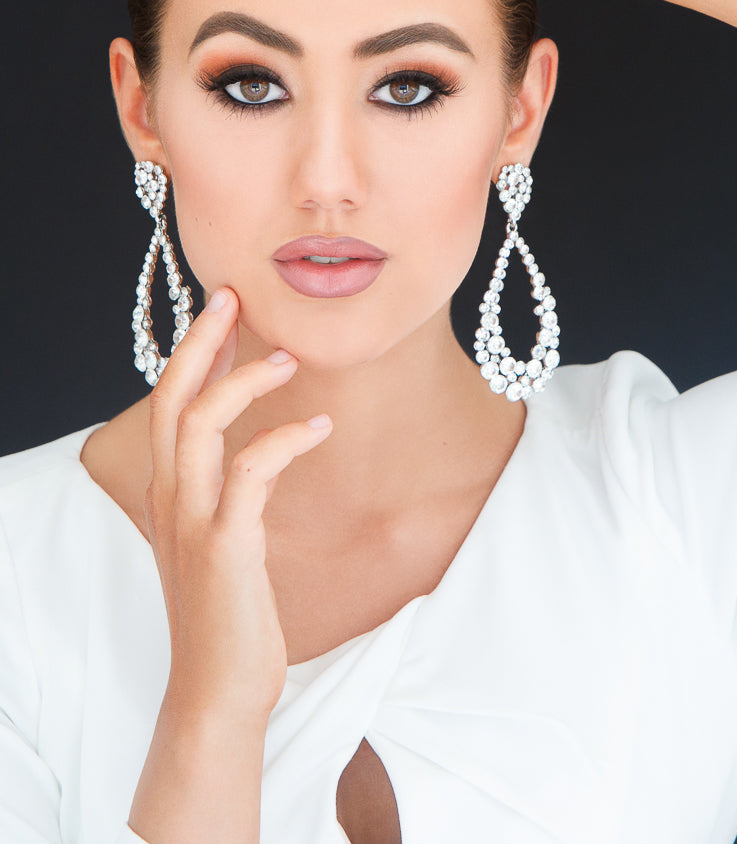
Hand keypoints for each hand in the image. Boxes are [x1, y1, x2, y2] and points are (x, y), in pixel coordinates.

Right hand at [144, 287, 332, 722]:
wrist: (218, 690)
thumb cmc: (229, 612)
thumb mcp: (220, 540)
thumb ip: (226, 492)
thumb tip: (256, 449)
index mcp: (170, 493)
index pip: (169, 403)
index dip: (194, 352)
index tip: (222, 309)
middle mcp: (171, 499)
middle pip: (172, 398)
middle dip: (203, 342)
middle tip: (234, 296)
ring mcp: (194, 522)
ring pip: (198, 425)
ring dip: (242, 383)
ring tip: (287, 358)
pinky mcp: (226, 547)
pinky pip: (249, 473)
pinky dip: (281, 440)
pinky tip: (318, 427)